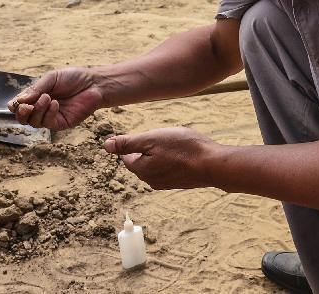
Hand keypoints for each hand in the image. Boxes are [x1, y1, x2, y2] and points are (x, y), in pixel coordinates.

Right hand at [8, 67, 105, 130]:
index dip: (15, 105)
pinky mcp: (61, 123)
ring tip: (47, 97)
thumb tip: (19, 100)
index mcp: (37, 96)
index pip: (19, 105)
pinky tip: (55, 103)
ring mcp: (51, 117)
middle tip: (25, 106)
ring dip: (37, 110)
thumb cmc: (73, 78)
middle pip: (23, 118)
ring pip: (34, 122)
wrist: (94, 84)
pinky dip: (49, 113)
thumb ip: (35, 89)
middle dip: (21, 113)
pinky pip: (48, 123)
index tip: (17, 102)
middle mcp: (41, 108)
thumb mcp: (51, 78)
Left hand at [104, 127, 218, 189]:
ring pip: (154, 164)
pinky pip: (167, 168)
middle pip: (140, 161)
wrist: (213, 165)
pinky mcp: (179, 182)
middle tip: (162, 137)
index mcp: (141, 170)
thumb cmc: (183, 148)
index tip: (148, 134)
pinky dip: (171, 159)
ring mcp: (166, 183)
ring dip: (160, 153)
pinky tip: (183, 152)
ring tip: (174, 143)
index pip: (126, 156)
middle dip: (147, 148)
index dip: (135, 142)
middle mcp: (151, 181)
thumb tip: (105, 145)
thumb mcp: (151, 139)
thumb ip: (127, 143)